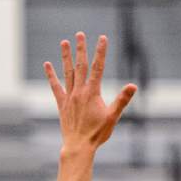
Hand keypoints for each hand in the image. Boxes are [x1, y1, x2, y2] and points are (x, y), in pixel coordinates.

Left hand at [44, 32, 136, 152]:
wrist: (78, 146)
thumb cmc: (97, 133)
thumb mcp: (113, 117)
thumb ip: (122, 100)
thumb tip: (132, 86)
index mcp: (92, 93)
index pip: (98, 67)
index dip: (101, 52)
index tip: (102, 38)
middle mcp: (79, 91)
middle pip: (81, 66)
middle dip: (81, 49)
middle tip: (80, 34)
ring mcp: (69, 97)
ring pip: (67, 72)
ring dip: (66, 57)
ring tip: (64, 42)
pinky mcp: (62, 104)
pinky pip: (55, 86)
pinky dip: (51, 75)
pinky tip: (47, 65)